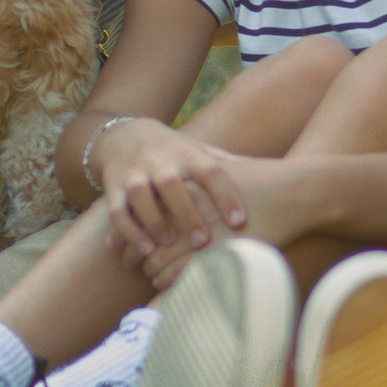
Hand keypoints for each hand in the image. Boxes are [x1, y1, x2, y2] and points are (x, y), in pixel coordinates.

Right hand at [96, 119, 248, 266]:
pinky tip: (142, 250)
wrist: (123, 135)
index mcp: (187, 153)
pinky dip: (127, 232)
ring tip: (167, 245)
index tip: (240, 221)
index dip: (226, 195)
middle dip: (185, 211)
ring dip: (153, 221)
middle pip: (171, 183)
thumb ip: (229, 166)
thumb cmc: (174, 153)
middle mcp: (159, 161)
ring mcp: (134, 173)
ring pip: (140, 196)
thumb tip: (273, 175)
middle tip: (201, 240)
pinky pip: (117, 211)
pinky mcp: (113, 188)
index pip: (210, 171)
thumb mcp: (200, 153)